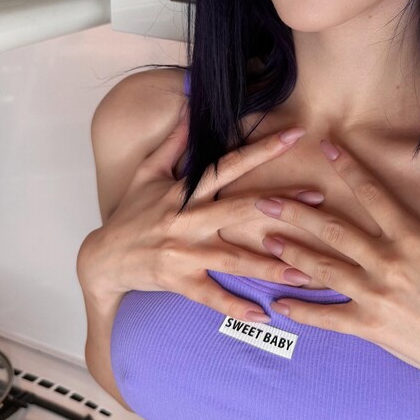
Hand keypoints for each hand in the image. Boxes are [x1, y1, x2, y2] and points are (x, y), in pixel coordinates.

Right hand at [78, 109, 332, 322]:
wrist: (100, 259)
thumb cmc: (130, 214)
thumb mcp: (148, 173)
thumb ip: (174, 142)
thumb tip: (191, 105)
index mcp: (185, 191)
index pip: (229, 164)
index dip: (263, 149)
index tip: (296, 135)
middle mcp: (187, 220)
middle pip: (240, 208)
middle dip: (282, 204)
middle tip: (319, 201)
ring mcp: (183, 253)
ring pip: (234, 259)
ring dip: (271, 266)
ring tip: (307, 271)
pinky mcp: (178, 281)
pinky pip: (211, 296)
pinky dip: (235, 306)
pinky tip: (263, 314)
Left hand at [255, 139, 419, 390]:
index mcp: (413, 240)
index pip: (373, 195)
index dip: (349, 168)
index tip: (326, 146)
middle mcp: (388, 264)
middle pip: (335, 231)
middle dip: (298, 213)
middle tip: (266, 200)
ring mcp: (376, 297)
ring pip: (326, 270)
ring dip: (293, 254)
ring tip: (266, 241)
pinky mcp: (371, 327)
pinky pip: (331, 318)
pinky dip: (304, 312)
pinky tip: (280, 304)